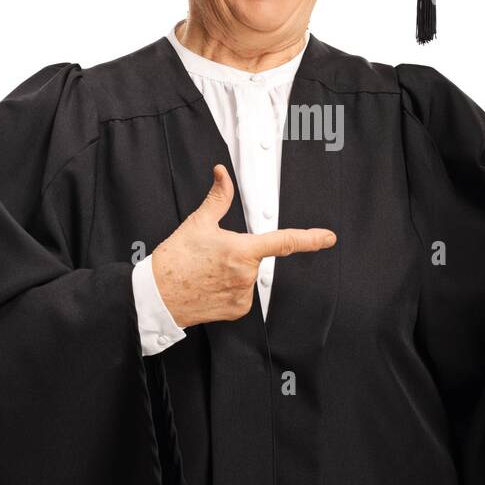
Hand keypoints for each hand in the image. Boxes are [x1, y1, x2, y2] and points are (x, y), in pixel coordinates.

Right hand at [151, 164, 337, 326]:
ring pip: (248, 277)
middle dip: (240, 254)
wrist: (157, 295)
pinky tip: (211, 287)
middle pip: (256, 259)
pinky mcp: (237, 310)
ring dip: (234, 273)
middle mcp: (246, 274)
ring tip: (207, 273)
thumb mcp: (198, 223)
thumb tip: (223, 174)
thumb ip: (218, 197)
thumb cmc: (175, 260)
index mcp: (241, 249)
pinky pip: (242, 295)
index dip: (310, 239)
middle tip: (212, 257)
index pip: (284, 242)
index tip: (327, 238)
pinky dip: (230, 290)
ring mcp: (243, 295)